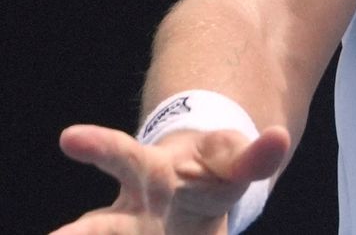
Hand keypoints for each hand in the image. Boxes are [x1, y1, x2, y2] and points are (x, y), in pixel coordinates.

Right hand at [51, 123, 289, 234]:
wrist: (196, 193)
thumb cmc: (212, 170)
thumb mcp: (235, 158)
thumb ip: (255, 155)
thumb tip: (281, 137)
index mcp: (151, 172)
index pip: (122, 155)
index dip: (98, 146)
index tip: (70, 136)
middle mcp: (131, 210)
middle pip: (96, 226)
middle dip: (73, 234)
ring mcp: (131, 232)